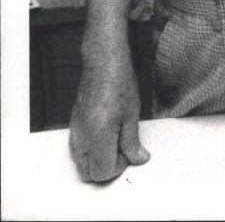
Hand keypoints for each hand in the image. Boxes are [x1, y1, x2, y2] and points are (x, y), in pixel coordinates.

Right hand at [69, 53, 149, 182]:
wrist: (103, 62)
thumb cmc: (119, 82)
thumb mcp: (132, 114)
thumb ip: (132, 142)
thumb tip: (138, 158)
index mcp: (97, 137)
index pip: (103, 172)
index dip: (119, 166)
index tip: (129, 152)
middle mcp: (81, 137)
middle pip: (88, 173)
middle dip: (106, 167)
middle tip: (122, 148)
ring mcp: (74, 131)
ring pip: (81, 163)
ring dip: (97, 159)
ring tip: (115, 139)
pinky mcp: (73, 125)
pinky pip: (78, 149)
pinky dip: (90, 150)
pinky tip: (105, 133)